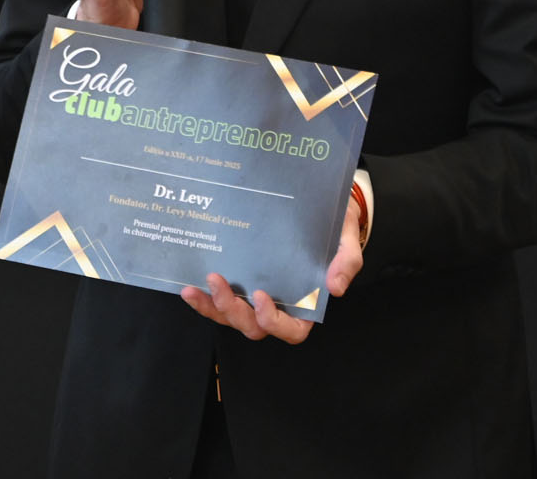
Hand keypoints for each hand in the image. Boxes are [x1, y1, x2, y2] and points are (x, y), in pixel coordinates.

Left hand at [178, 188, 365, 343]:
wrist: (317, 207)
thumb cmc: (334, 229)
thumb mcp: (346, 239)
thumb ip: (346, 262)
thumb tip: (335, 287)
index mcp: (306, 304)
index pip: (292, 330)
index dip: (274, 322)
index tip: (261, 296)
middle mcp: (278, 305)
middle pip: (254, 326)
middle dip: (233, 311)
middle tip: (218, 282)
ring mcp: (255, 295)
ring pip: (231, 317)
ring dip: (212, 307)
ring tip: (195, 289)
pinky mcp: (239, 282)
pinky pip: (219, 300)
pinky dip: (204, 298)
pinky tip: (189, 285)